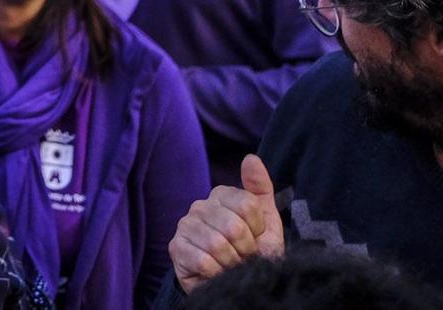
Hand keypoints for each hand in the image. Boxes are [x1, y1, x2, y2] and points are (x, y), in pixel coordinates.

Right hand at [169, 154, 283, 292]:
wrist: (238, 284)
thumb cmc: (253, 252)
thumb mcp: (266, 222)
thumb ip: (260, 190)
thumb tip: (251, 158)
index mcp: (220, 195)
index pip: (247, 204)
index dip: (257, 228)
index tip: (255, 237)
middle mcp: (199, 206)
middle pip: (233, 226)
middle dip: (245, 248)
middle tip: (243, 255)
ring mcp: (185, 226)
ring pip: (217, 244)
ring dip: (231, 262)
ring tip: (230, 264)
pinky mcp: (176, 248)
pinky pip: (203, 260)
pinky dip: (217, 272)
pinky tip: (216, 272)